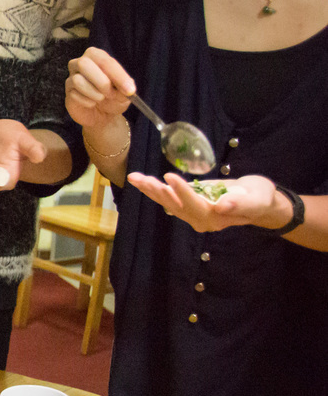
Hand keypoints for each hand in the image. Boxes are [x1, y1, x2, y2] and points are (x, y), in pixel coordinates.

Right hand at [66, 47, 135, 129]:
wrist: (103, 114)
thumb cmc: (113, 98)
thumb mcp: (125, 93)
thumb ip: (126, 87)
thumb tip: (127, 88)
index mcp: (96, 56)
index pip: (104, 61)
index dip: (118, 75)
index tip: (129, 90)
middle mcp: (80, 63)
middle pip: (84, 64)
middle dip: (101, 81)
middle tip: (111, 94)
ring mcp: (71, 78)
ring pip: (78, 80)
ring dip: (95, 93)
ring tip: (102, 99)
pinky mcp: (67, 92)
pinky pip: (74, 95)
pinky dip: (88, 102)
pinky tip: (93, 104)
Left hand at [128, 172, 284, 232]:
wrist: (261, 202)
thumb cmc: (261, 198)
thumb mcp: (257, 199)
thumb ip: (241, 203)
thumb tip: (223, 205)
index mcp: (216, 218)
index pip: (194, 205)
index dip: (182, 192)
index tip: (169, 176)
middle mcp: (201, 219)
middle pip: (175, 206)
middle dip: (157, 191)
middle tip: (140, 179)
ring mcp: (193, 214)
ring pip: (168, 203)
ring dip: (151, 190)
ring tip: (134, 178)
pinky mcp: (189, 206)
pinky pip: (169, 199)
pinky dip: (155, 190)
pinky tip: (142, 181)